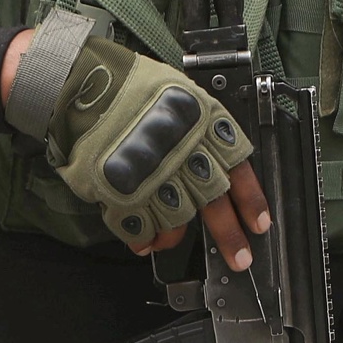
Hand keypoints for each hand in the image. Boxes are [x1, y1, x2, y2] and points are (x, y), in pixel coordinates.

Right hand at [0, 29, 265, 262]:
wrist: (82, 83)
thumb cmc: (129, 84)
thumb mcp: (180, 93)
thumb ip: (200, 127)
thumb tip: (214, 158)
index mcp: (204, 126)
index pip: (239, 169)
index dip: (251, 200)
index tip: (260, 224)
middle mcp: (184, 154)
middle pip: (215, 204)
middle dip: (229, 236)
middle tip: (240, 259)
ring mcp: (154, 175)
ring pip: (178, 219)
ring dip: (177, 236)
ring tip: (172, 241)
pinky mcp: (123, 191)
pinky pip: (140, 225)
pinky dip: (143, 237)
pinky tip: (143, 241)